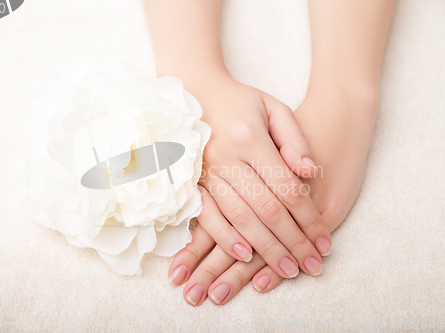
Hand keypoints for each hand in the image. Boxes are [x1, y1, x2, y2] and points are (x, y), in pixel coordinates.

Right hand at [170, 88, 377, 304]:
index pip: (287, 188)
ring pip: (240, 218)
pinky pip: (208, 216)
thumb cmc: (240, 102)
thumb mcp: (273, 109)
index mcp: (249, 138)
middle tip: (311, 266)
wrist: (196, 94)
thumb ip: (294, 139)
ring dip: (265, 248)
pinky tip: (245, 256)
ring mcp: (206, 173)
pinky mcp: (193, 182)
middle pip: (266, 209)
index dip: (309, 219)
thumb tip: (309, 173)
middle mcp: (226, 158)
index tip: (325, 242)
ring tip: (286, 270)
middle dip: (292, 241)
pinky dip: (226, 238)